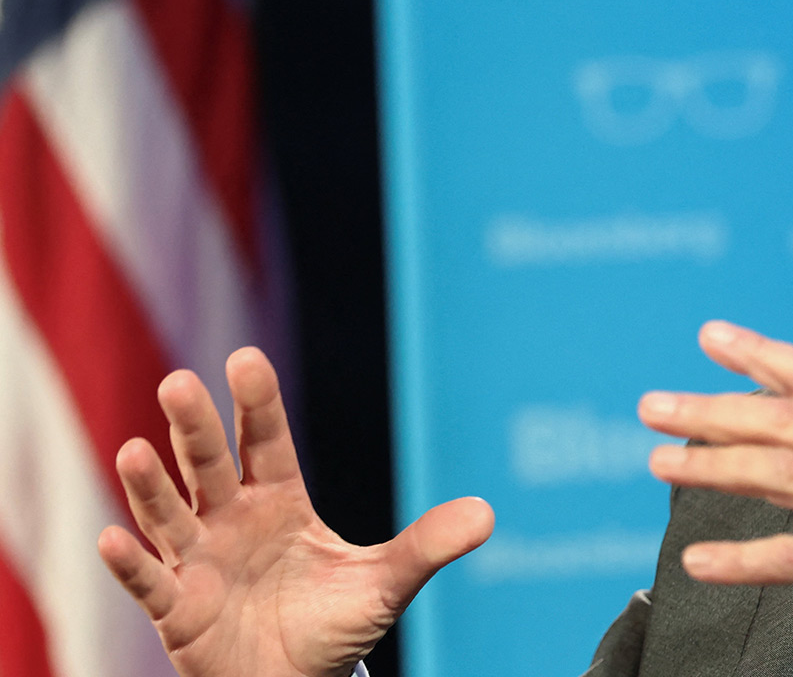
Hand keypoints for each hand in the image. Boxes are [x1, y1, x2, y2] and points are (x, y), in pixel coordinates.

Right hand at [97, 347, 494, 676]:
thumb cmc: (332, 625)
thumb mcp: (386, 584)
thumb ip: (428, 545)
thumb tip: (488, 514)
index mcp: (279, 501)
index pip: (266, 442)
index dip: (256, 404)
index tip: (245, 359)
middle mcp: (231, 519)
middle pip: (208, 465)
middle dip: (194, 427)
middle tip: (178, 382)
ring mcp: (199, 561)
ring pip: (169, 515)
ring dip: (149, 486)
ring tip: (131, 449)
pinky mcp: (178, 610)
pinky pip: (150, 582)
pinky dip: (130, 563)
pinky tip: (110, 537)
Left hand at [637, 320, 792, 604]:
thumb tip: (779, 427)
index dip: (762, 353)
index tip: (712, 337)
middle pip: (784, 418)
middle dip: (713, 407)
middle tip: (655, 405)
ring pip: (779, 471)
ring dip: (711, 463)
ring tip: (660, 461)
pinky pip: (792, 556)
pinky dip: (740, 558)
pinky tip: (700, 560)